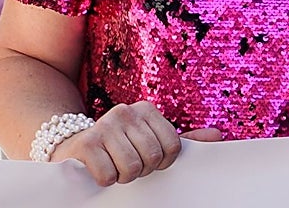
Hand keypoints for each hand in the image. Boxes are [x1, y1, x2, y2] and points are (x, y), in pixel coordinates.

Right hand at [50, 101, 182, 185]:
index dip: (163, 162)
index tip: (149, 161)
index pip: (173, 146)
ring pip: (132, 168)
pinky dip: (106, 180)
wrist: (71, 145)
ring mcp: (105, 125)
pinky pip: (108, 175)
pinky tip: (99, 169)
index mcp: (146, 109)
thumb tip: (217, 135)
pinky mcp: (86, 143)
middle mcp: (126, 111)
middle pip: (152, 157)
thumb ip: (183, 139)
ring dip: (123, 176)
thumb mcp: (150, 140)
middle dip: (142, 170)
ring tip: (114, 166)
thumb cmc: (119, 146)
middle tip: (128, 164)